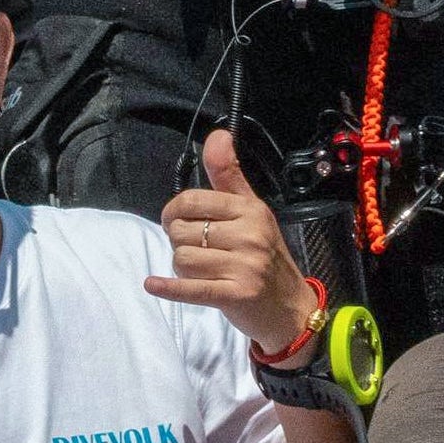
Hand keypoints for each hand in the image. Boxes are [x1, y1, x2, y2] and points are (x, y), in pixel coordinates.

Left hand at [147, 128, 314, 355]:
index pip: (192, 201)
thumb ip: (229, 176)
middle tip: (197, 252)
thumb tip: (217, 134)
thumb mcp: (252, 211)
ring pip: (183, 259)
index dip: (174, 212)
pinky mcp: (236, 295)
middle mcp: (250, 235)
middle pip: (182, 231)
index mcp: (251, 210)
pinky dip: (169, 288)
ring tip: (203, 271)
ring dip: (183, 268)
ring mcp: (245, 266)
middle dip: (180, 242)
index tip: (176, 222)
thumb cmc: (265, 257)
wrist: (290, 308)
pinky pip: (191, 288)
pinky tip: (153, 284)